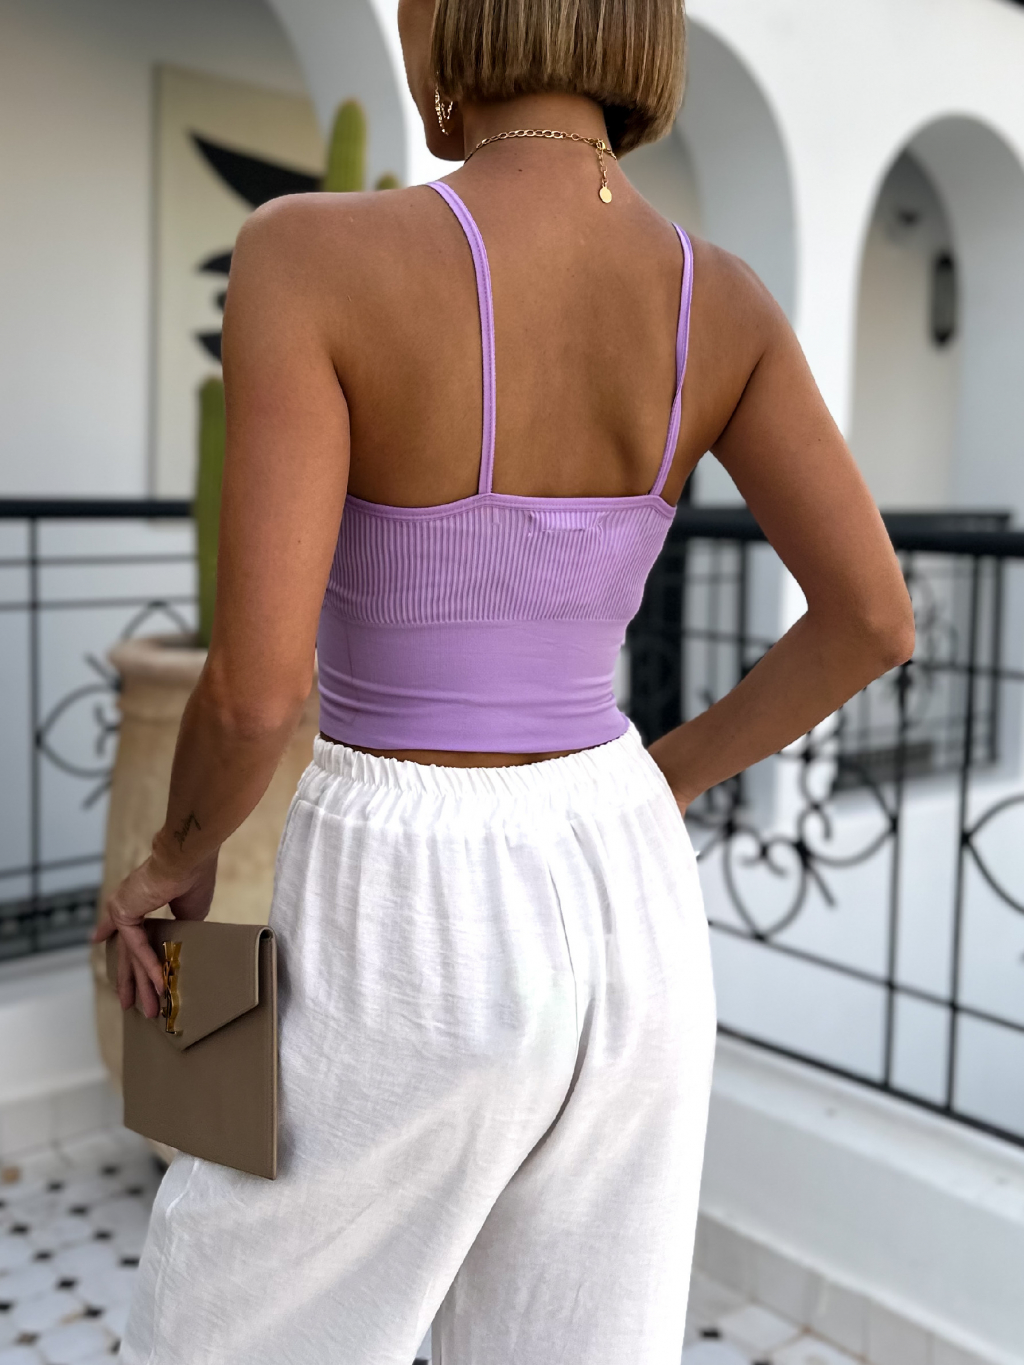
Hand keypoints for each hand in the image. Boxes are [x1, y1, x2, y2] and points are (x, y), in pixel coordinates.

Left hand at [91, 853, 218, 1017]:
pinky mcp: (124, 913)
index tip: (125, 966)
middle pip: (128, 953)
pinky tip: (159, 984)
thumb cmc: (193, 875)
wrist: (187, 855)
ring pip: (131, 956)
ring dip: (142, 984)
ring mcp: (122, 909)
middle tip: (135, 1006)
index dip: (131, 953)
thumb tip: (182, 945)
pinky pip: (137, 948)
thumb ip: (179, 928)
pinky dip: (150, 967)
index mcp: (141, 900)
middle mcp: (127, 905)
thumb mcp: (189, 909)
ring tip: (149, 1009)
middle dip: (134, 982)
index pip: (133, 934)